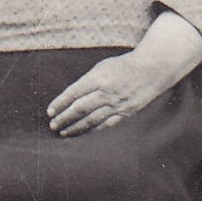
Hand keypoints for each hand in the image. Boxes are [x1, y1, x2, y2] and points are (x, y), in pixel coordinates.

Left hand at [47, 52, 164, 136]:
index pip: (74, 92)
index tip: (50, 111)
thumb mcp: (102, 67)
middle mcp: (107, 92)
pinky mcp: (126, 112)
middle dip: (64, 118)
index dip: (60, 103)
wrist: (151, 70)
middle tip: (53, 125)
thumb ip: (87, 81)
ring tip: (64, 133)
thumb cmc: (123, 66)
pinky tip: (84, 134)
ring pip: (92, 120)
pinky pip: (106, 124)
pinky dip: (93, 130)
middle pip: (80, 108)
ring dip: (76, 127)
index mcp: (98, 77)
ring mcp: (117, 103)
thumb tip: (70, 97)